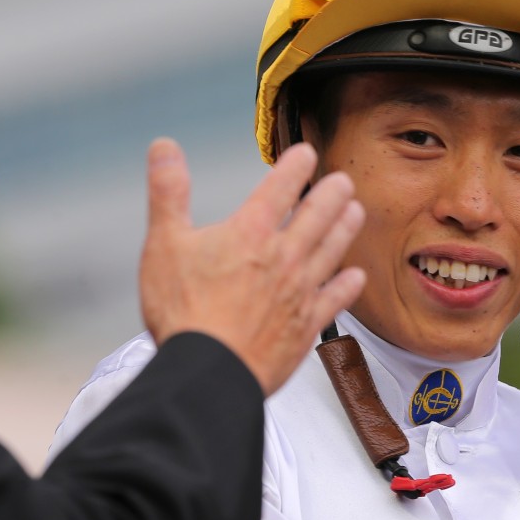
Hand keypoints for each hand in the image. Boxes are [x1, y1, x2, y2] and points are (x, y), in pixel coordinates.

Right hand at [139, 138, 365, 395]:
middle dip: (332, 193)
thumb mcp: (163, 243)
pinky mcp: (306, 325)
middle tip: (343, 181)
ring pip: (332, 250)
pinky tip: (355, 277)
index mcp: (249, 233)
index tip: (305, 154)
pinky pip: (335, 299)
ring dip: (345, 228)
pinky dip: (347, 285)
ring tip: (355, 212)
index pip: (280, 187)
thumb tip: (164, 149)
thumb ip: (167, 192)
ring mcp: (299, 291)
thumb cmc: (184, 313)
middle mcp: (282, 257)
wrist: (209, 371)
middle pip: (318, 214)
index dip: (296, 165)